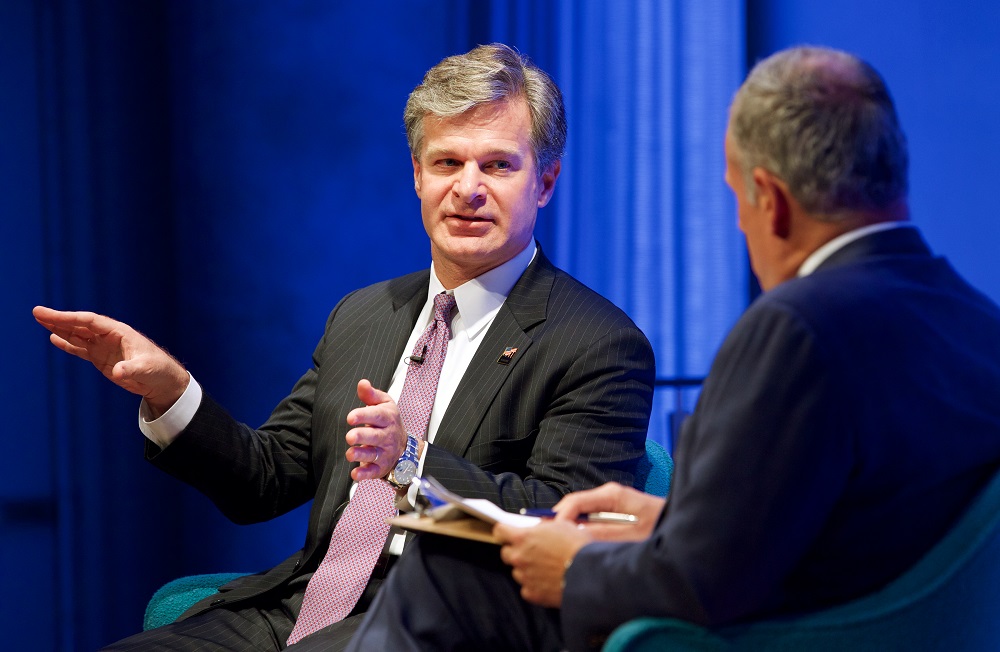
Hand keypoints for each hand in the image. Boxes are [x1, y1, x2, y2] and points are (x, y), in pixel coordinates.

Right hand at [32, 306, 188, 415]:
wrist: (164, 381)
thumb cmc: (159, 371)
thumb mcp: (146, 369)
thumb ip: (131, 369)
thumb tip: (118, 372)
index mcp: (119, 332)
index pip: (89, 322)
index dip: (69, 318)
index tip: (49, 315)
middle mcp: (110, 337)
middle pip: (80, 325)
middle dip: (59, 319)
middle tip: (36, 312)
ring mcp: (104, 347)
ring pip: (78, 335)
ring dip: (60, 328)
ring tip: (40, 321)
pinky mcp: (102, 358)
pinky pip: (81, 349)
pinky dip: (67, 343)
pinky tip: (54, 338)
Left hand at [345, 379, 411, 481]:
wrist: (404, 447)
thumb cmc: (389, 422)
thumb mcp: (384, 404)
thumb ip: (371, 395)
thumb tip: (362, 383)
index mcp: (388, 418)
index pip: (377, 416)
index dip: (364, 416)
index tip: (351, 417)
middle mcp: (387, 436)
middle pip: (375, 436)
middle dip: (362, 436)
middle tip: (350, 436)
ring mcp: (385, 453)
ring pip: (374, 455)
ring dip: (361, 455)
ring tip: (350, 454)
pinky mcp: (381, 467)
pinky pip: (373, 472)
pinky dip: (364, 475)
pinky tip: (355, 474)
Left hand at [495, 520, 592, 607]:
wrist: (588, 573)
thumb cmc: (577, 547)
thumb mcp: (561, 525)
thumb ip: (543, 527)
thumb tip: (539, 529)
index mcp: (523, 537)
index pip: (500, 531)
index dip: (503, 531)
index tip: (506, 533)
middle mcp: (519, 557)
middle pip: (506, 553)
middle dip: (516, 551)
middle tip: (531, 552)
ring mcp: (524, 577)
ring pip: (517, 572)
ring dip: (526, 569)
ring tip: (545, 569)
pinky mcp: (531, 594)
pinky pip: (527, 588)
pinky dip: (534, 585)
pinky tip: (548, 582)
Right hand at [552, 482, 664, 541]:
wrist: (683, 524)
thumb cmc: (662, 528)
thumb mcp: (633, 535)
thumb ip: (604, 535)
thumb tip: (576, 534)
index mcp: (612, 495)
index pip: (574, 502)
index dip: (558, 519)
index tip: (550, 537)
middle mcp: (608, 495)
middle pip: (573, 507)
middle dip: (559, 525)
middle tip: (547, 545)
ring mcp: (610, 503)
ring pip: (579, 515)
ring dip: (570, 530)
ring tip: (559, 548)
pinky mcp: (613, 513)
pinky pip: (589, 520)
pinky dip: (580, 532)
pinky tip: (578, 546)